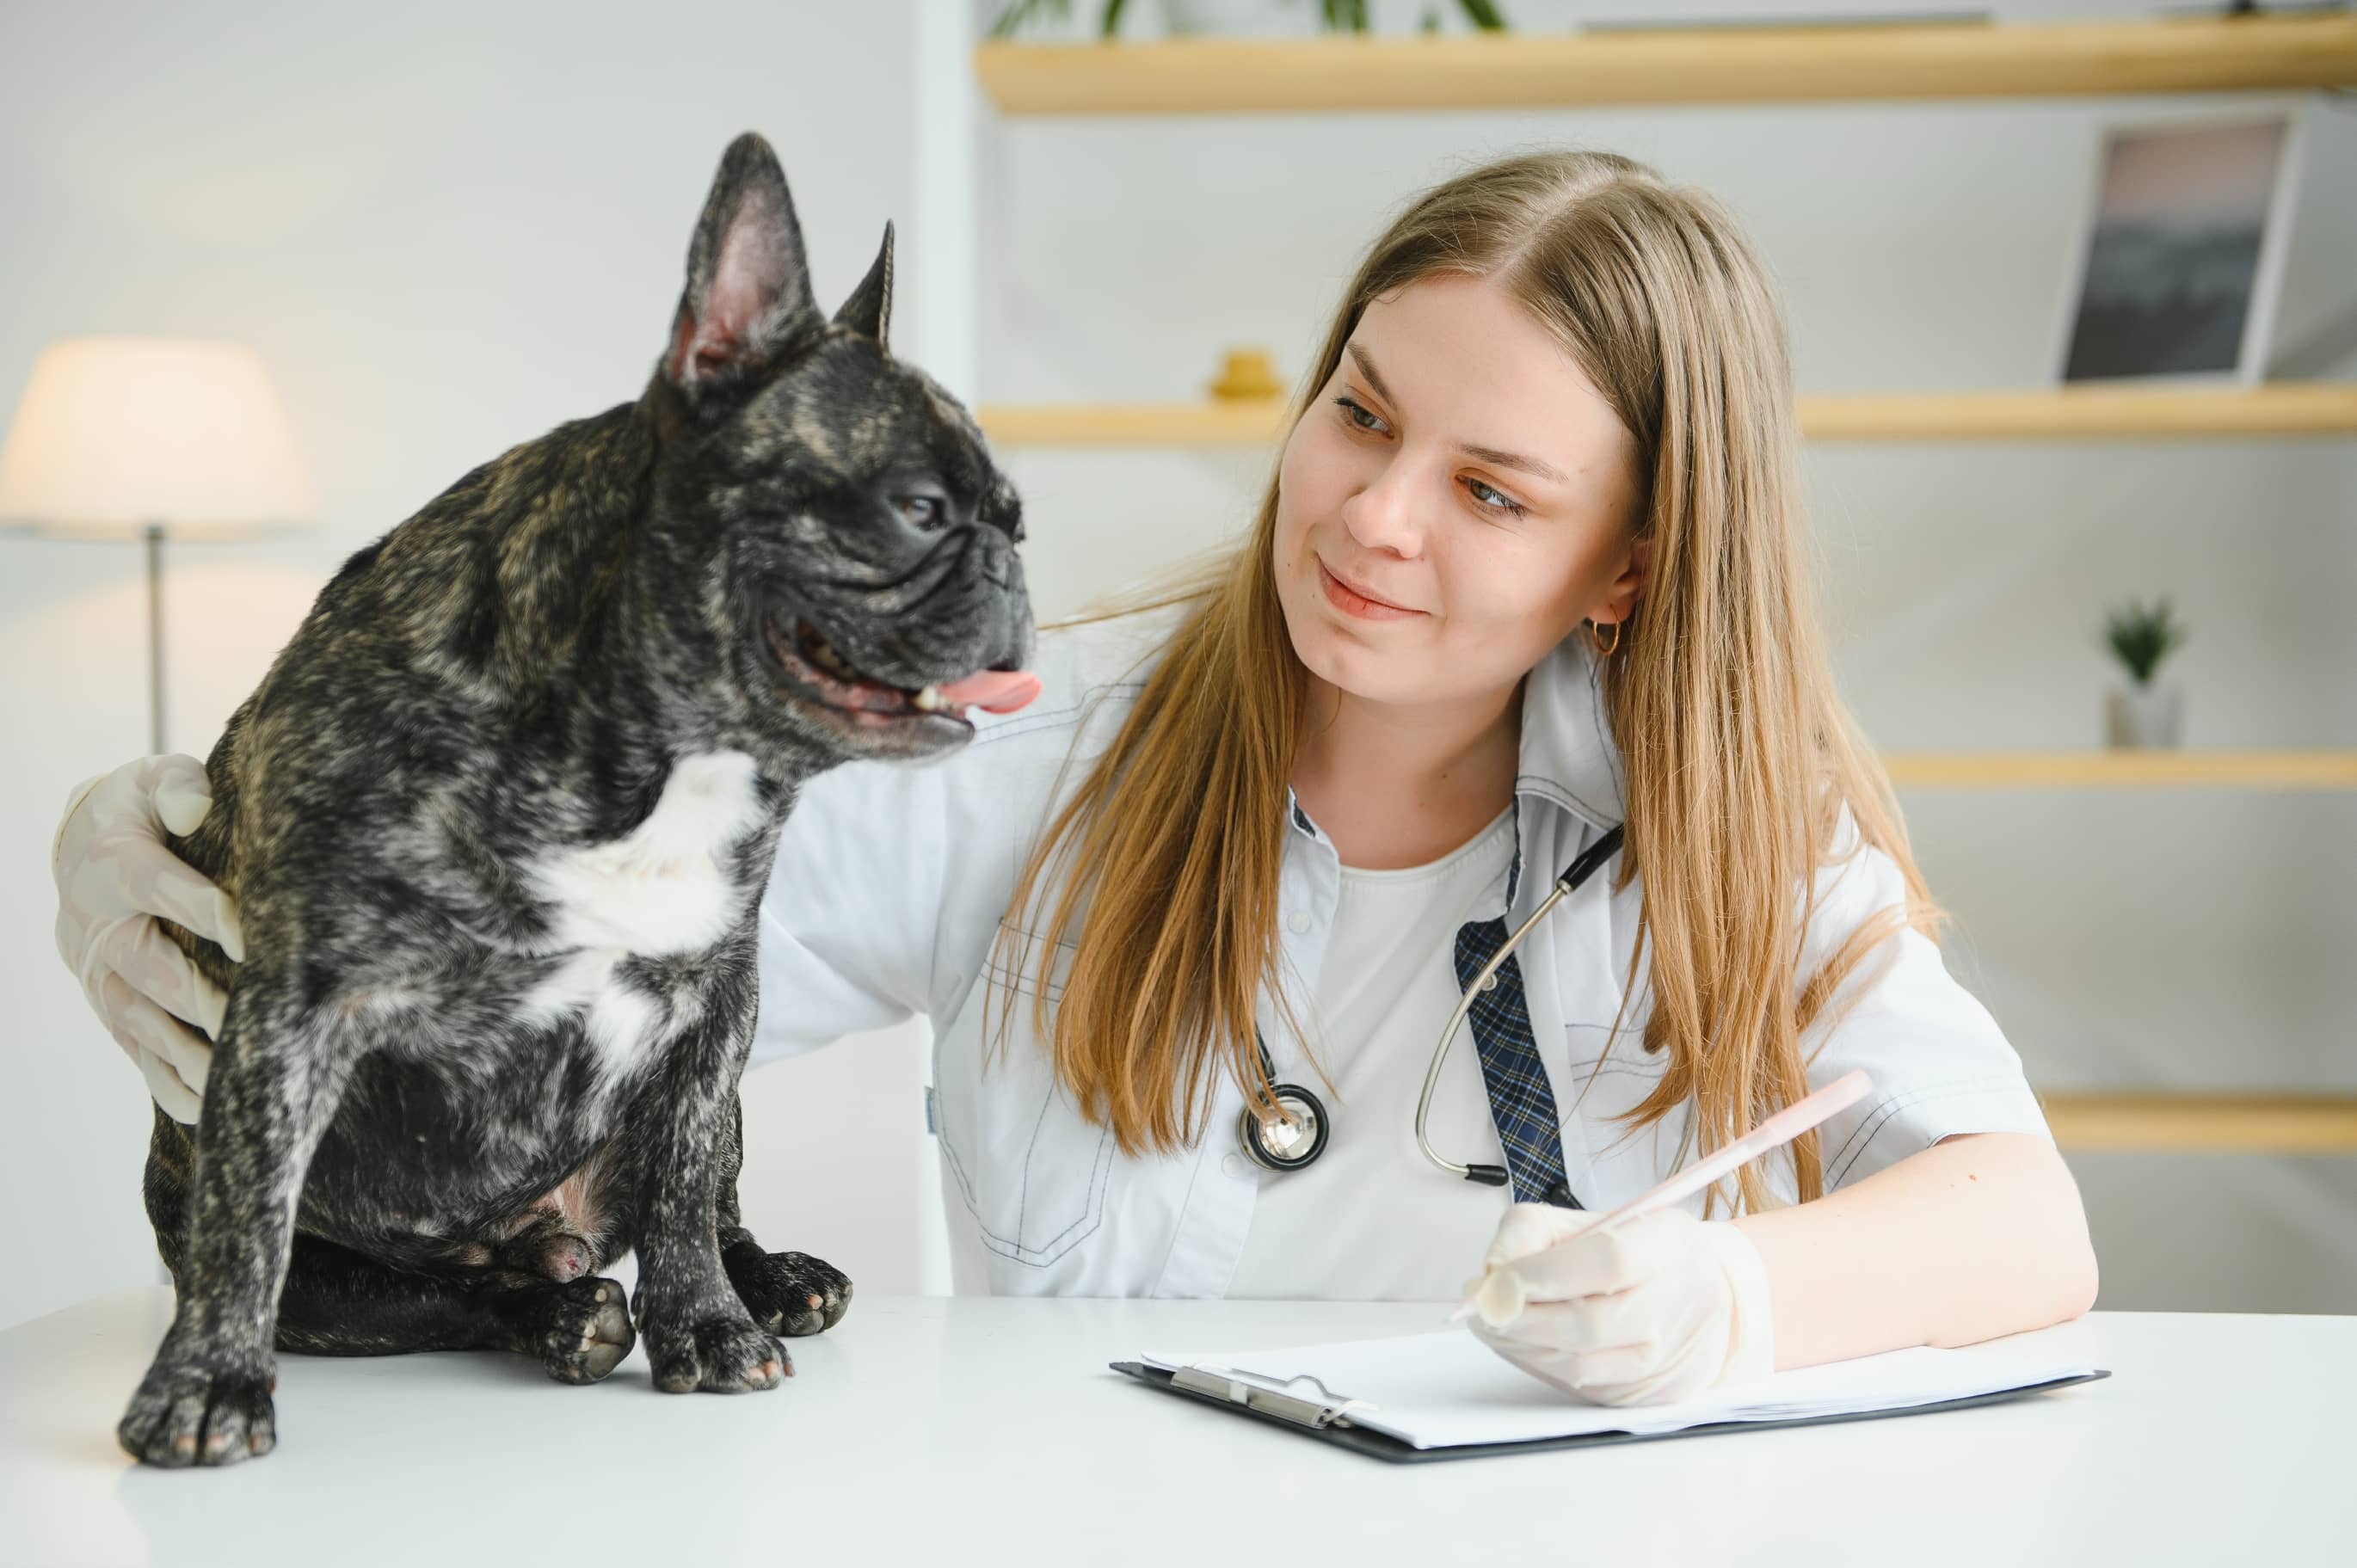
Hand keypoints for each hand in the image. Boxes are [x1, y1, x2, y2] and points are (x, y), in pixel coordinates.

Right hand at [52, 755, 243, 1123]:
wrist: (84, 843)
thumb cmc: (143, 808)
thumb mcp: (155, 780)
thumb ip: (178, 788)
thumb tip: (194, 809)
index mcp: (115, 867)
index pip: (160, 888)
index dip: (204, 911)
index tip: (251, 938)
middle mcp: (99, 928)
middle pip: (150, 969)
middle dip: (203, 1001)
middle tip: (254, 1028)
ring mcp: (99, 975)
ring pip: (140, 1023)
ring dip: (189, 1055)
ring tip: (236, 1084)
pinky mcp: (110, 1006)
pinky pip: (135, 1052)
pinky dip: (168, 1083)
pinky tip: (206, 1112)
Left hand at [1463, 1203, 1774, 1406]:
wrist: (1706, 1297)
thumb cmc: (1640, 1252)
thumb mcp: (1591, 1217)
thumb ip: (1533, 1233)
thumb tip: (1490, 1274)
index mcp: (1663, 1247)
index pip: (1605, 1262)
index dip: (1542, 1274)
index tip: (1496, 1280)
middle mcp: (1669, 1307)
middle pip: (1587, 1325)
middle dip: (1520, 1319)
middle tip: (1481, 1307)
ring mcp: (1661, 1358)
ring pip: (1577, 1365)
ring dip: (1521, 1346)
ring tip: (1494, 1322)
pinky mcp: (1646, 1394)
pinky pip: (1580, 1387)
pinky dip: (1539, 1365)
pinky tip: (1523, 1343)